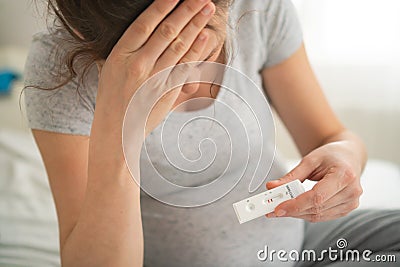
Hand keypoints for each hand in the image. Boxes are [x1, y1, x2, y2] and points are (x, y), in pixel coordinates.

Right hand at [93, 0, 215, 133]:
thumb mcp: (109, 70)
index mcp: (120, 56)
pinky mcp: (166, 93)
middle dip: (186, 11)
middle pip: (166, 31)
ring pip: (178, 47)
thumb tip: (139, 30)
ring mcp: (153, 80)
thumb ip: (125, 50)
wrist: (115, 132)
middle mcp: (137, 65)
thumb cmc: (111, 100)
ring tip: (206, 9)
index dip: (161, 6)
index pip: (143, 25)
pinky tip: (203, 37)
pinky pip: (183, 69)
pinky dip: (195, 52)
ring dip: (195, 25)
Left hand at [266, 140, 363, 221]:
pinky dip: (306, 214)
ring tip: (281, 208)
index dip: (296, 205)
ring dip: (297, 214)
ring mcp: (351, 202)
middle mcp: (351, 191)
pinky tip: (295, 208)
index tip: (278, 208)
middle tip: (272, 209)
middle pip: (316, 208)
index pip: (317, 197)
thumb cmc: (331, 155)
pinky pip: (322, 216)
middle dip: (292, 210)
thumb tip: (272, 187)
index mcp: (344, 175)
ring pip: (318, 216)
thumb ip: (291, 176)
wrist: (349, 156)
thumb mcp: (310, 160)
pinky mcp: (347, 209)